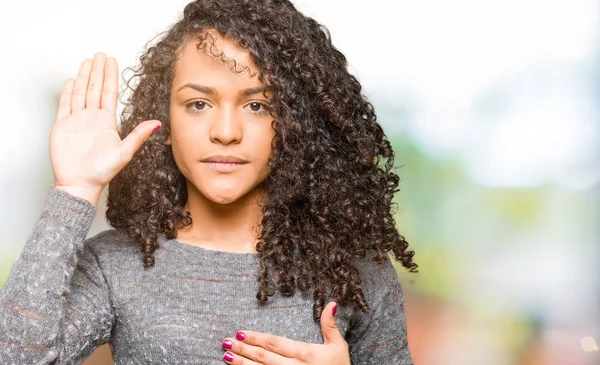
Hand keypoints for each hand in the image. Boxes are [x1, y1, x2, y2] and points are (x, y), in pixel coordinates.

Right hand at [50, 52, 160, 204]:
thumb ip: (139, 135)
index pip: (109, 93)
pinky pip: (65, 105)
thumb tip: (158, 123)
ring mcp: (77, 121)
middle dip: (98, 71)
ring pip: (80, 93)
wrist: (80, 184)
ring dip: (83, 77)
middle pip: (95, 88)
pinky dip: (68, 92)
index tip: (112, 61)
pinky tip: (71, 81)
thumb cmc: (102, 172)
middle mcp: (92, 119)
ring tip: (87, 61)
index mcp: (107, 122)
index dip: (110, 76)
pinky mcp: (62, 126)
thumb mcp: (125, 152)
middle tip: (100, 54)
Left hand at [221, 302, 349, 364]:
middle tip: (225, 342)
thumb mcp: (339, 347)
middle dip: (243, 349)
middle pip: (264, 358)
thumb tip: (331, 302)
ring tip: (226, 356)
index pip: (275, 343)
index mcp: (306, 354)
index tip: (240, 332)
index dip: (256, 338)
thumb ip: (330, 326)